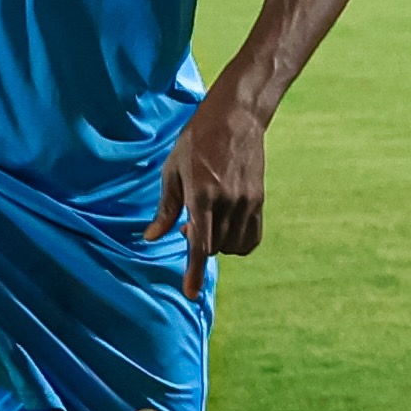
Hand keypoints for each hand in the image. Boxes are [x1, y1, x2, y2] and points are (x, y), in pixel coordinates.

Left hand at [146, 87, 267, 298]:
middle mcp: (227, 201)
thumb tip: (151, 238)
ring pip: (233, 246)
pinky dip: (238, 242)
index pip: (199, 243)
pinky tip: (227, 227)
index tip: (190, 292)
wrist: (236, 117)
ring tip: (208, 222)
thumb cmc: (197, 140)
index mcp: (201, 194)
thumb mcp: (172, 170)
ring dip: (218, 244)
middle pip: (214, 247)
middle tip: (188, 224)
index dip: (193, 270)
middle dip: (199, 245)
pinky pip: (251, 238)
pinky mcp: (259, 200)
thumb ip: (165, 208)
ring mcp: (247, 202)